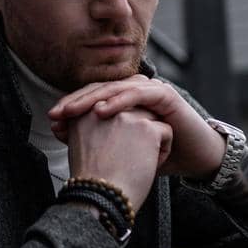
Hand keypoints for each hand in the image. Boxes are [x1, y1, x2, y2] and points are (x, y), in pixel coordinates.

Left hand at [50, 75, 225, 180]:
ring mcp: (150, 90)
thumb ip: (96, 138)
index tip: (52, 120)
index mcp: (123, 99)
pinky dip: (119, 101)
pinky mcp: (165, 95)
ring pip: (116, 88)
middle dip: (75, 101)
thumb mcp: (123, 148)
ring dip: (93, 98)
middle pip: (99, 89)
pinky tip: (103, 110)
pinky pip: (138, 93)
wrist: (195, 160)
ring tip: (74, 111)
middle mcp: (135, 90)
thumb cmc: (158, 155)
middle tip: (56, 114)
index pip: (91, 96)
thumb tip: (62, 133)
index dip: (71, 106)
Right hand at [64, 105, 171, 211]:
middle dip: (136, 133)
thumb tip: (109, 123)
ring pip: (151, 119)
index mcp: (86, 111)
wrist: (99, 198)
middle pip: (133, 111)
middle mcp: (105, 108)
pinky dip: (162, 151)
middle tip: (125, 160)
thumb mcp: (80, 147)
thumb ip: (91, 128)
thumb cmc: (92, 180)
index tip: (112, 155)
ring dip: (150, 139)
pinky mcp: (146, 127)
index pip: (114, 109)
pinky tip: (148, 165)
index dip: (119, 133)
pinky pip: (165, 131)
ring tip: (137, 162)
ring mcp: (126, 115)